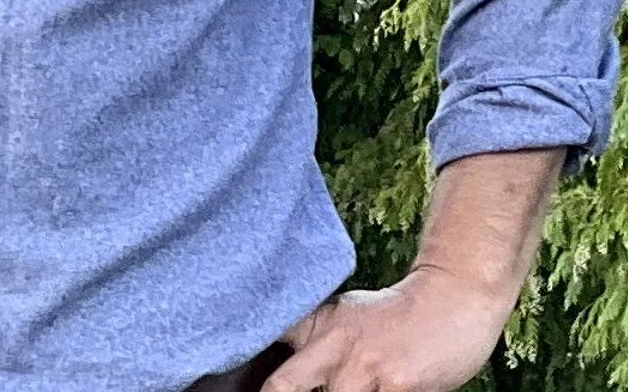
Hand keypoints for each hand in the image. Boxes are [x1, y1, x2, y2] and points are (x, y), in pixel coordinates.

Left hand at [261, 264, 515, 391]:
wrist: (453, 297)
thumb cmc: (397, 317)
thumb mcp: (348, 318)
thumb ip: (318, 341)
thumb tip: (283, 366)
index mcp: (319, 324)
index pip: (268, 336)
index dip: (246, 356)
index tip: (227, 376)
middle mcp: (335, 343)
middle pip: (284, 386)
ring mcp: (364, 366)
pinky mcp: (397, 385)